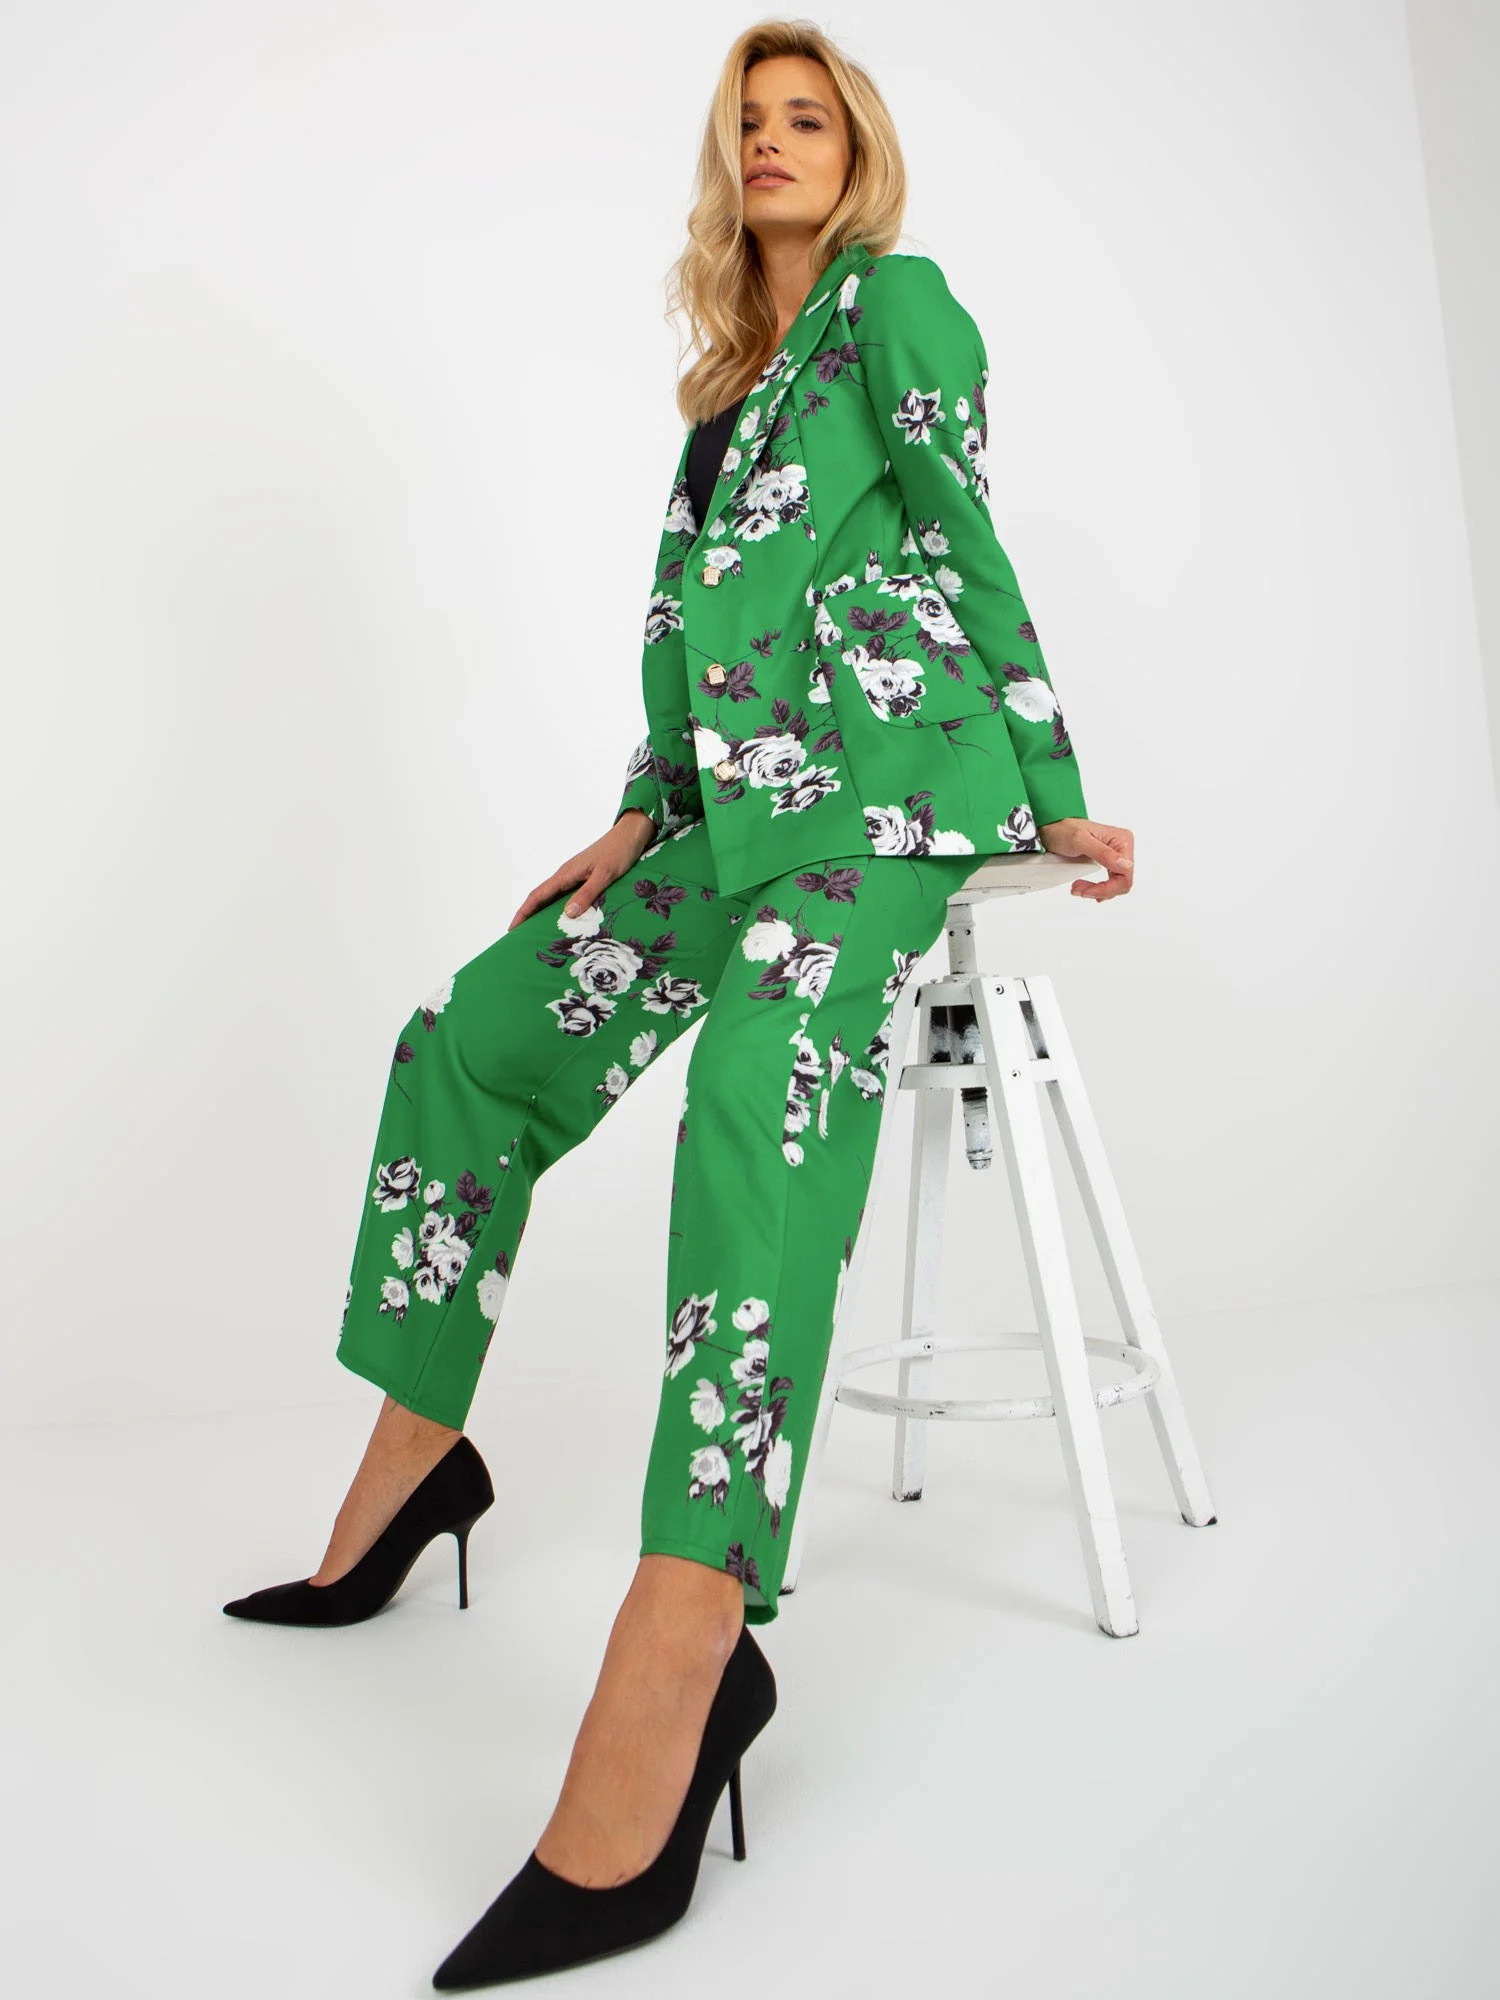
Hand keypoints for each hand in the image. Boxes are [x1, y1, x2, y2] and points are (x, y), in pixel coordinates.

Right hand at [507, 810, 658, 930]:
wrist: (630, 834)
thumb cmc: (619, 852)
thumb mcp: (605, 875)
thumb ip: (587, 893)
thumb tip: (568, 914)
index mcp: (566, 874)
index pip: (537, 896)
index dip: (523, 913)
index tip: (512, 929)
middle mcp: (566, 875)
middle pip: (540, 898)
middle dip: (528, 916)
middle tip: (521, 937)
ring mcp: (574, 876)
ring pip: (552, 897)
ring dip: (542, 913)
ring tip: (538, 933)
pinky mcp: (583, 877)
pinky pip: (565, 895)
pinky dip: (559, 909)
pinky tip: (564, 920)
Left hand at [1038, 817, 1134, 901]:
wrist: (1053, 828)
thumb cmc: (1063, 830)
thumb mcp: (1080, 841)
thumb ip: (1104, 853)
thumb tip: (1126, 866)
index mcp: (1122, 840)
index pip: (1124, 875)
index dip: (1107, 888)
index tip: (1085, 891)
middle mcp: (1123, 847)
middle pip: (1122, 882)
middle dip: (1101, 890)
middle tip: (1078, 890)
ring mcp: (1116, 855)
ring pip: (1117, 884)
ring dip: (1098, 890)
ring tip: (1078, 887)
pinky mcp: (1109, 861)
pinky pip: (1110, 881)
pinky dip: (1098, 887)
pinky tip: (1085, 887)